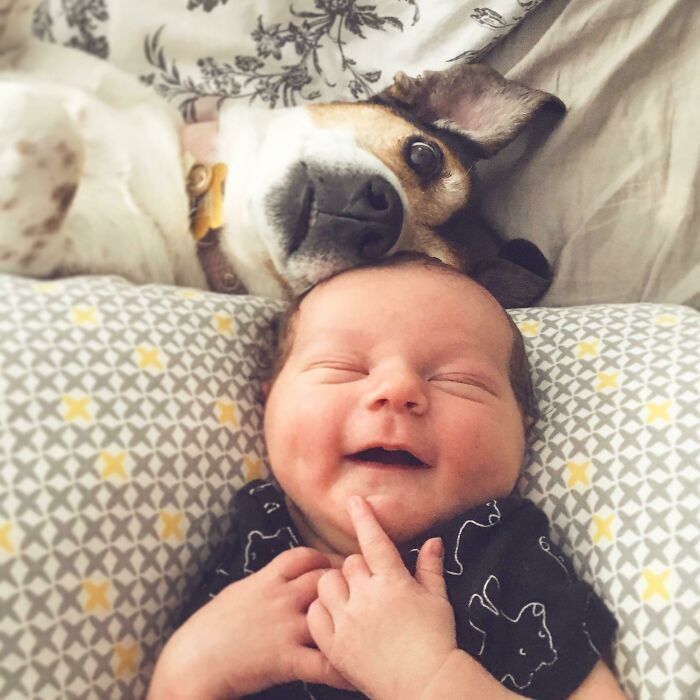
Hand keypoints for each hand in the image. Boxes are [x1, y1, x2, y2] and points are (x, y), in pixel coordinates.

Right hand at [148, 547, 350, 699]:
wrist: (192, 662)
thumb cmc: (208, 629)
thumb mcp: (236, 593)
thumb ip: (263, 583)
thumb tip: (280, 578)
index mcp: (267, 579)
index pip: (304, 556)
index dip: (323, 559)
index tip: (336, 567)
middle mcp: (280, 597)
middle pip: (325, 578)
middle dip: (346, 583)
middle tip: (362, 593)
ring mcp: (286, 627)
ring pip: (332, 612)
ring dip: (352, 619)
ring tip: (371, 626)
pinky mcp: (286, 659)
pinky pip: (324, 663)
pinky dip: (343, 669)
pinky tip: (358, 673)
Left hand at [307, 496, 457, 699]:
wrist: (424, 686)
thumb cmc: (436, 640)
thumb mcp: (438, 599)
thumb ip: (430, 567)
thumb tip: (433, 540)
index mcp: (393, 581)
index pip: (374, 540)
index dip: (364, 517)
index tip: (354, 501)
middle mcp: (367, 596)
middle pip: (349, 563)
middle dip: (358, 568)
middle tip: (370, 584)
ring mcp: (348, 621)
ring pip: (327, 584)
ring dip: (336, 585)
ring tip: (350, 597)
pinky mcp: (335, 645)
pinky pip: (316, 614)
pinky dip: (322, 610)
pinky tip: (335, 615)